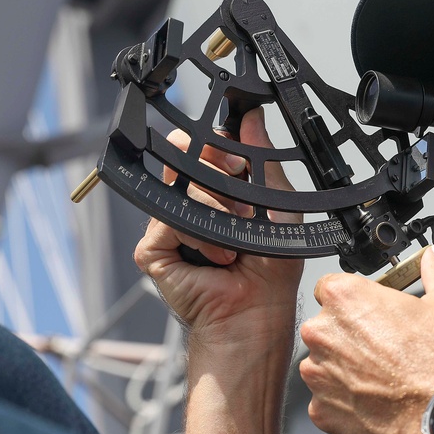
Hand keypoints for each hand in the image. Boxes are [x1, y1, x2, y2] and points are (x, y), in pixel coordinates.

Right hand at [134, 107, 302, 343]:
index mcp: (217, 190)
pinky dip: (199, 235)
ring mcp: (168, 225)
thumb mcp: (279, 207)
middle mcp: (189, 203)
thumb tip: (252, 119)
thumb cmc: (270, 270)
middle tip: (239, 185)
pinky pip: (167, 221)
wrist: (257, 314)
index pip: (203, 147)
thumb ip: (265, 162)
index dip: (219, 145)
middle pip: (180, 153)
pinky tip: (219, 255)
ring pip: (178, 185)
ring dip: (217, 206)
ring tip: (239, 233)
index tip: (241, 160)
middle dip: (213, 164)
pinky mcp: (154, 249)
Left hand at [299, 244, 433, 433]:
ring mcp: (318, 373)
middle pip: (326, 327)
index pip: (331, 287)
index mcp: (344, 298)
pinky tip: (374, 399)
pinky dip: (345, 401)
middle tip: (382, 346)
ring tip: (380, 375)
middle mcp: (322, 333)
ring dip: (345, 368)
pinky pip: (327, 400)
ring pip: (324, 364)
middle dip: (349, 335)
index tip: (370, 311)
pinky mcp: (320, 409)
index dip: (354, 299)